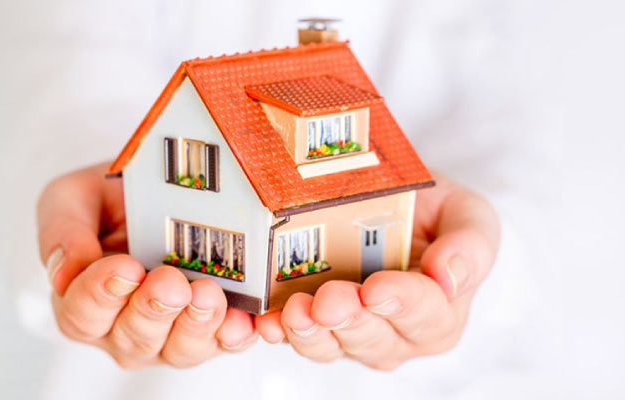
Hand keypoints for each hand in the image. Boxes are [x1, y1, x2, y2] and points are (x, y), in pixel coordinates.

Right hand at [37, 162, 257, 368]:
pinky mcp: (213, 328)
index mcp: (84, 301)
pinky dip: (235, 334)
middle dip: (154, 310)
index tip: (123, 268)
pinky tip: (242, 320)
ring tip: (207, 295)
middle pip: (134, 337)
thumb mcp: (75, 198)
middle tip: (170, 283)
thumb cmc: (112, 197)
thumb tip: (63, 271)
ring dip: (196, 324)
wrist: (161, 185)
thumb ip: (62, 230)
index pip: (82, 313)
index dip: (101, 295)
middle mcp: (124, 328)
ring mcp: (171, 333)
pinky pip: (225, 341)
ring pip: (180, 348)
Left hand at [255, 174, 499, 369]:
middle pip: (372, 337)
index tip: (376, 289)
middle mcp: (397, 335)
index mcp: (440, 314)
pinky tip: (264, 322)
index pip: (425, 314)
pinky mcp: (318, 325)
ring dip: (309, 332)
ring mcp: (354, 334)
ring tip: (293, 312)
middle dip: (347, 320)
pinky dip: (278, 331)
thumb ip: (471, 246)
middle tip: (327, 301)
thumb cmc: (436, 215)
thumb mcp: (468, 216)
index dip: (400, 303)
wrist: (399, 207)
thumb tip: (449, 276)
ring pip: (331, 345)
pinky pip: (298, 335)